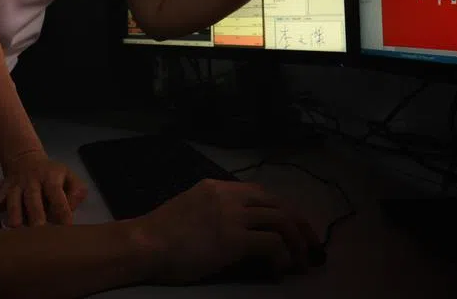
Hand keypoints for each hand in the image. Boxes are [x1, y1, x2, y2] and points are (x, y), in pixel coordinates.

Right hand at [0, 151, 88, 226]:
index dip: (61, 210)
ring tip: (17, 233)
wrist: (25, 158)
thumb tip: (70, 210)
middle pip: (32, 199)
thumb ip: (76, 193)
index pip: (56, 193)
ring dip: (14, 217)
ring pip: (11, 202)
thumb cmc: (52, 175)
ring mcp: (14, 187)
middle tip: (39, 232)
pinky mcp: (1, 192)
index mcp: (50, 177)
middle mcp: (31, 181)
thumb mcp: (70, 176)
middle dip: (35, 216)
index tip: (65, 228)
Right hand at [133, 179, 320, 282]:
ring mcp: (232, 215)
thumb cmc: (161, 234)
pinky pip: (272, 243)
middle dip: (299, 223)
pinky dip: (283, 256)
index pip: (261, 193)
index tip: (293, 227)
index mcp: (217, 187)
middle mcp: (228, 195)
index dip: (282, 209)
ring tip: (302, 259)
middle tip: (311, 244)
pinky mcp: (234, 238)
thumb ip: (215, 211)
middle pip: (278, 203)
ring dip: (297, 241)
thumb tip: (239, 230)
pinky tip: (281, 268)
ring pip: (281, 220)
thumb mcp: (191, 209)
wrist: (145, 244)